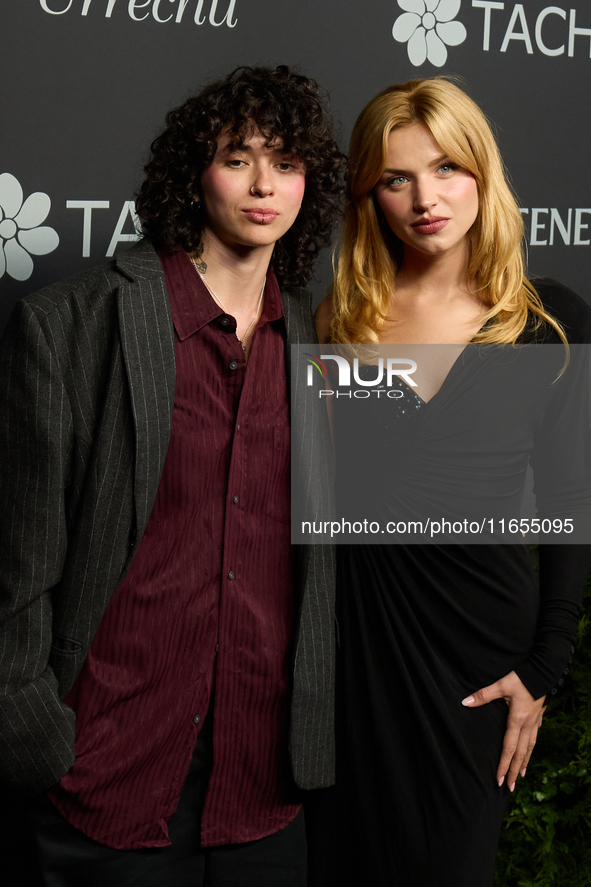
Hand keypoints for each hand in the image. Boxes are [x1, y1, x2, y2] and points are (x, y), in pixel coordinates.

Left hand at [462, 671, 545, 790]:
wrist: (543, 672)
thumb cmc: (522, 678)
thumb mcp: (501, 685)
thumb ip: (483, 695)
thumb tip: (465, 702)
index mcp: (517, 720)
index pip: (509, 748)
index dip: (503, 765)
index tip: (498, 779)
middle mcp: (527, 725)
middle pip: (520, 753)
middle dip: (513, 771)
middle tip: (509, 787)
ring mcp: (535, 722)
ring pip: (530, 747)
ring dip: (524, 762)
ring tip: (520, 775)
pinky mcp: (538, 716)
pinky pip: (534, 737)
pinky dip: (530, 747)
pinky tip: (529, 749)